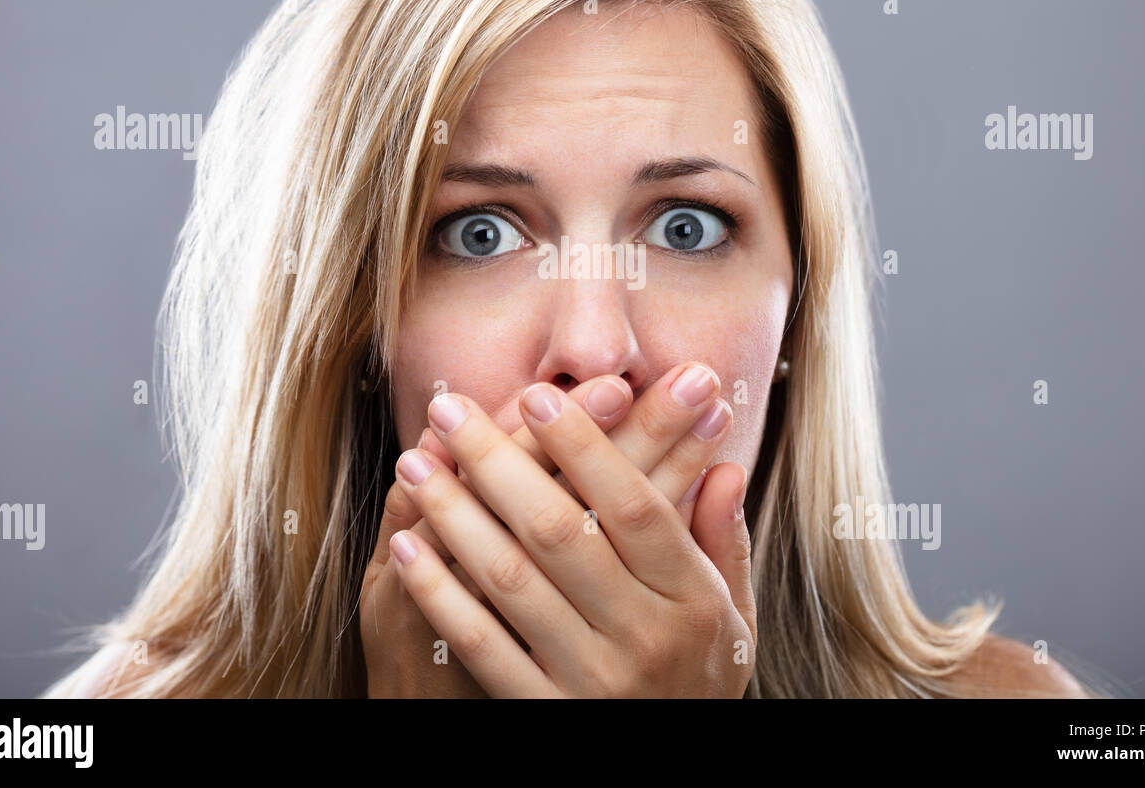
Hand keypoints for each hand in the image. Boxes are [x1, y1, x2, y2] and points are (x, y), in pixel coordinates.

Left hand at [386, 365, 754, 696]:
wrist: (679, 775)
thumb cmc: (700, 681)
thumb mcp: (735, 616)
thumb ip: (724, 540)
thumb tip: (724, 466)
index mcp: (692, 599)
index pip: (633, 504)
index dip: (584, 444)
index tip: (537, 394)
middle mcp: (644, 636)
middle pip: (561, 529)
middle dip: (497, 460)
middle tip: (450, 410)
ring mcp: (593, 680)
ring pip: (512, 579)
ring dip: (455, 513)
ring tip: (416, 463)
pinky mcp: (548, 715)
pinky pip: (483, 647)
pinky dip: (440, 593)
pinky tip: (408, 547)